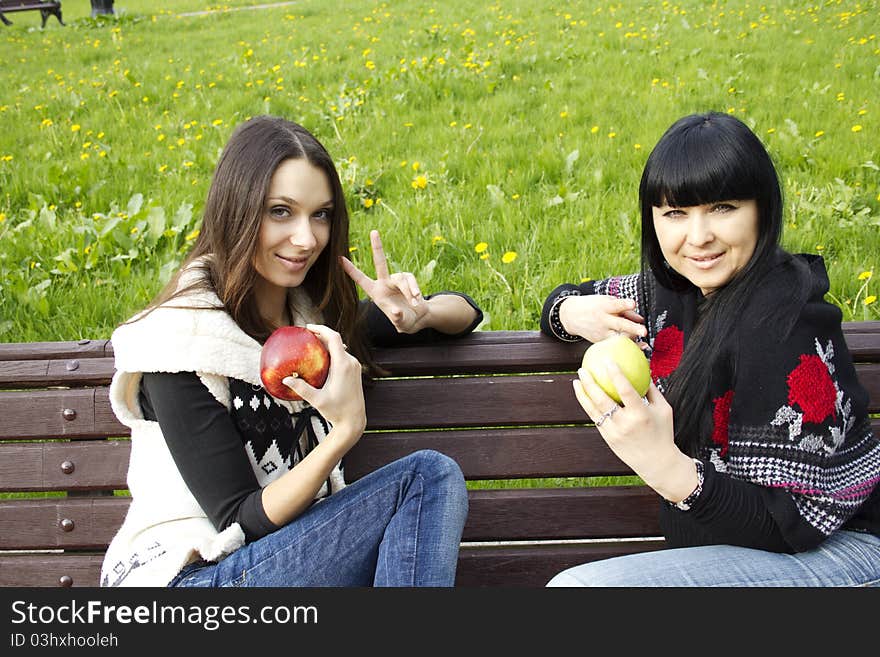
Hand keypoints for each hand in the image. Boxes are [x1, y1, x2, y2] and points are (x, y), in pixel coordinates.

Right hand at [282, 324, 365, 444]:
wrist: (353, 420)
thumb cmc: (336, 411)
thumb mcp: (317, 400)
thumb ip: (301, 388)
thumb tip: (286, 378)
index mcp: (343, 365)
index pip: (334, 338)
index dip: (321, 328)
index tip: (308, 327)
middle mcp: (351, 362)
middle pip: (336, 341)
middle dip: (321, 335)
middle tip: (305, 335)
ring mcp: (355, 366)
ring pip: (340, 348)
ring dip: (326, 344)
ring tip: (311, 344)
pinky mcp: (355, 371)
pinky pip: (343, 356)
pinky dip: (331, 352)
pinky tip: (320, 358)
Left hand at [341, 229, 428, 333]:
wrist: (418, 317)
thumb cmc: (404, 321)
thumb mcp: (400, 323)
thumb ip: (398, 318)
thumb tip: (397, 312)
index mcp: (376, 292)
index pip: (361, 279)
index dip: (351, 270)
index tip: (339, 259)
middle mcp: (384, 283)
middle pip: (380, 262)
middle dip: (377, 247)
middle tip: (374, 232)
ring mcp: (396, 280)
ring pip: (401, 279)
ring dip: (408, 291)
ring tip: (414, 303)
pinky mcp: (408, 279)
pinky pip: (411, 280)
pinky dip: (414, 289)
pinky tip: (417, 299)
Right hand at [559, 294, 646, 342]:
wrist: (571, 316)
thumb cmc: (592, 307)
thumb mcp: (606, 301)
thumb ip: (623, 309)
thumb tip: (640, 318)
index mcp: (604, 306)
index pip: (615, 305)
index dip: (624, 304)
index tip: (633, 303)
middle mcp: (603, 320)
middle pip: (619, 324)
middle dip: (632, 328)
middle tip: (643, 331)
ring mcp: (601, 332)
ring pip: (618, 338)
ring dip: (631, 341)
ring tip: (644, 344)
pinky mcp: (599, 341)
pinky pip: (614, 345)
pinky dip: (626, 346)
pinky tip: (637, 348)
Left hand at [572, 361, 696, 502]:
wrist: (657, 463)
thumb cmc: (663, 432)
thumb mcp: (664, 409)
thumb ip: (652, 389)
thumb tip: (643, 369)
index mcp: (640, 415)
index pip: (625, 390)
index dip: (615, 374)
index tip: (607, 361)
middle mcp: (625, 423)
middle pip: (602, 399)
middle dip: (589, 382)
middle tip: (582, 369)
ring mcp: (614, 432)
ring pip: (593, 410)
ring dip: (582, 394)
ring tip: (576, 381)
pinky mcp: (607, 438)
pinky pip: (595, 419)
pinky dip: (588, 406)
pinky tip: (584, 396)